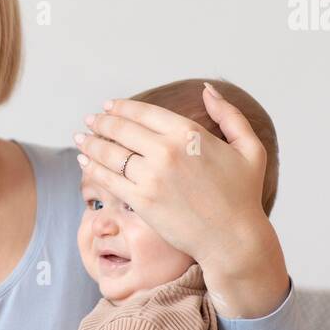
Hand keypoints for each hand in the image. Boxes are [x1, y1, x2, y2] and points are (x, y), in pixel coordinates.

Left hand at [77, 83, 287, 315]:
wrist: (232, 239)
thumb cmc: (243, 195)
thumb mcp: (249, 149)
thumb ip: (230, 115)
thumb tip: (208, 90)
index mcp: (189, 134)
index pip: (144, 112)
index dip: (122, 107)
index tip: (109, 106)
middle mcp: (166, 152)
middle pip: (122, 129)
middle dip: (102, 122)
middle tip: (91, 120)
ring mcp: (151, 177)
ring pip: (110, 153)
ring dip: (90, 143)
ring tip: (81, 138)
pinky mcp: (141, 201)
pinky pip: (109, 179)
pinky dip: (92, 168)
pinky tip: (84, 161)